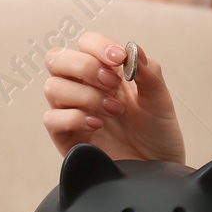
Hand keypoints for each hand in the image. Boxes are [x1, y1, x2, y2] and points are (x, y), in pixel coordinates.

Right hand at [42, 31, 184, 162]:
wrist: (159, 167)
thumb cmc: (158, 132)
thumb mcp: (160, 100)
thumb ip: (148, 72)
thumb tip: (133, 50)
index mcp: (104, 71)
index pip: (85, 43)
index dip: (98, 46)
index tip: (119, 59)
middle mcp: (83, 87)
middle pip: (57, 59)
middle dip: (85, 67)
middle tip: (112, 83)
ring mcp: (71, 111)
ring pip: (52, 87)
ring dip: (85, 95)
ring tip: (113, 111)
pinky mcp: (66, 137)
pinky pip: (52, 119)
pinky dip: (74, 118)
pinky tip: (97, 125)